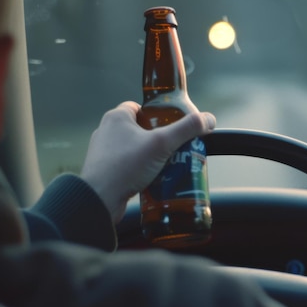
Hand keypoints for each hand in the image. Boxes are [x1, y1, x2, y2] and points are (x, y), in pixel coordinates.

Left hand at [80, 101, 215, 224]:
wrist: (99, 199)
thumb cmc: (124, 167)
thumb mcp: (161, 144)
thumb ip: (186, 130)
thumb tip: (208, 120)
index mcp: (116, 118)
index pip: (139, 107)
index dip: (156, 114)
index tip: (170, 125)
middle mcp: (106, 132)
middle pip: (139, 129)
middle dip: (157, 138)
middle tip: (174, 147)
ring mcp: (103, 153)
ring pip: (133, 149)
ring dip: (149, 156)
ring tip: (166, 165)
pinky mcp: (104, 171)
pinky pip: (127, 166)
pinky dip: (139, 171)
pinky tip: (152, 179)